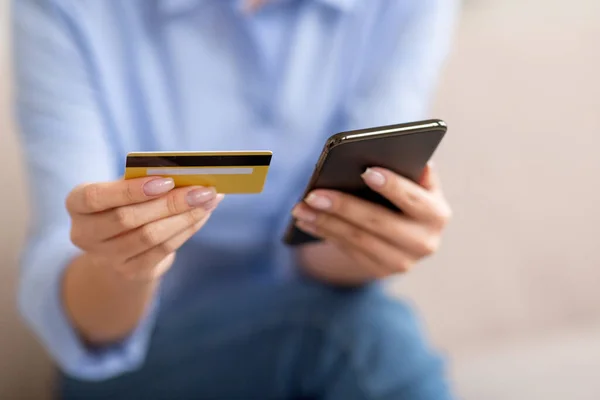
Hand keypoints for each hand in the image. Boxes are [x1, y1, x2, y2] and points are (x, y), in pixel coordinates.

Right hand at [66, 177, 223, 280]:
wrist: (117, 247)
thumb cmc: (123, 204)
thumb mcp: (123, 188)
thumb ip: (143, 179)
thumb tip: (185, 173)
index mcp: (76, 204)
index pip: (96, 197)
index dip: (132, 190)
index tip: (167, 180)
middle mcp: (84, 234)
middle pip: (128, 219)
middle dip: (170, 202)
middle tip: (202, 189)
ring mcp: (107, 258)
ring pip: (150, 236)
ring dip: (185, 217)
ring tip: (209, 200)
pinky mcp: (131, 272)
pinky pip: (163, 250)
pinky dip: (187, 230)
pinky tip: (203, 215)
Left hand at [293, 163, 450, 282]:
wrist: (402, 237)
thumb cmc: (404, 197)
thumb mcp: (414, 184)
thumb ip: (410, 171)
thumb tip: (402, 157)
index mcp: (436, 213)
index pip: (414, 200)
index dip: (392, 186)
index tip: (366, 171)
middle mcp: (425, 242)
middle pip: (378, 222)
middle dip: (344, 206)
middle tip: (314, 194)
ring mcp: (402, 262)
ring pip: (357, 239)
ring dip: (325, 221)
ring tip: (301, 207)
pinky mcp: (379, 271)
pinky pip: (347, 250)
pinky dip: (323, 232)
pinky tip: (305, 220)